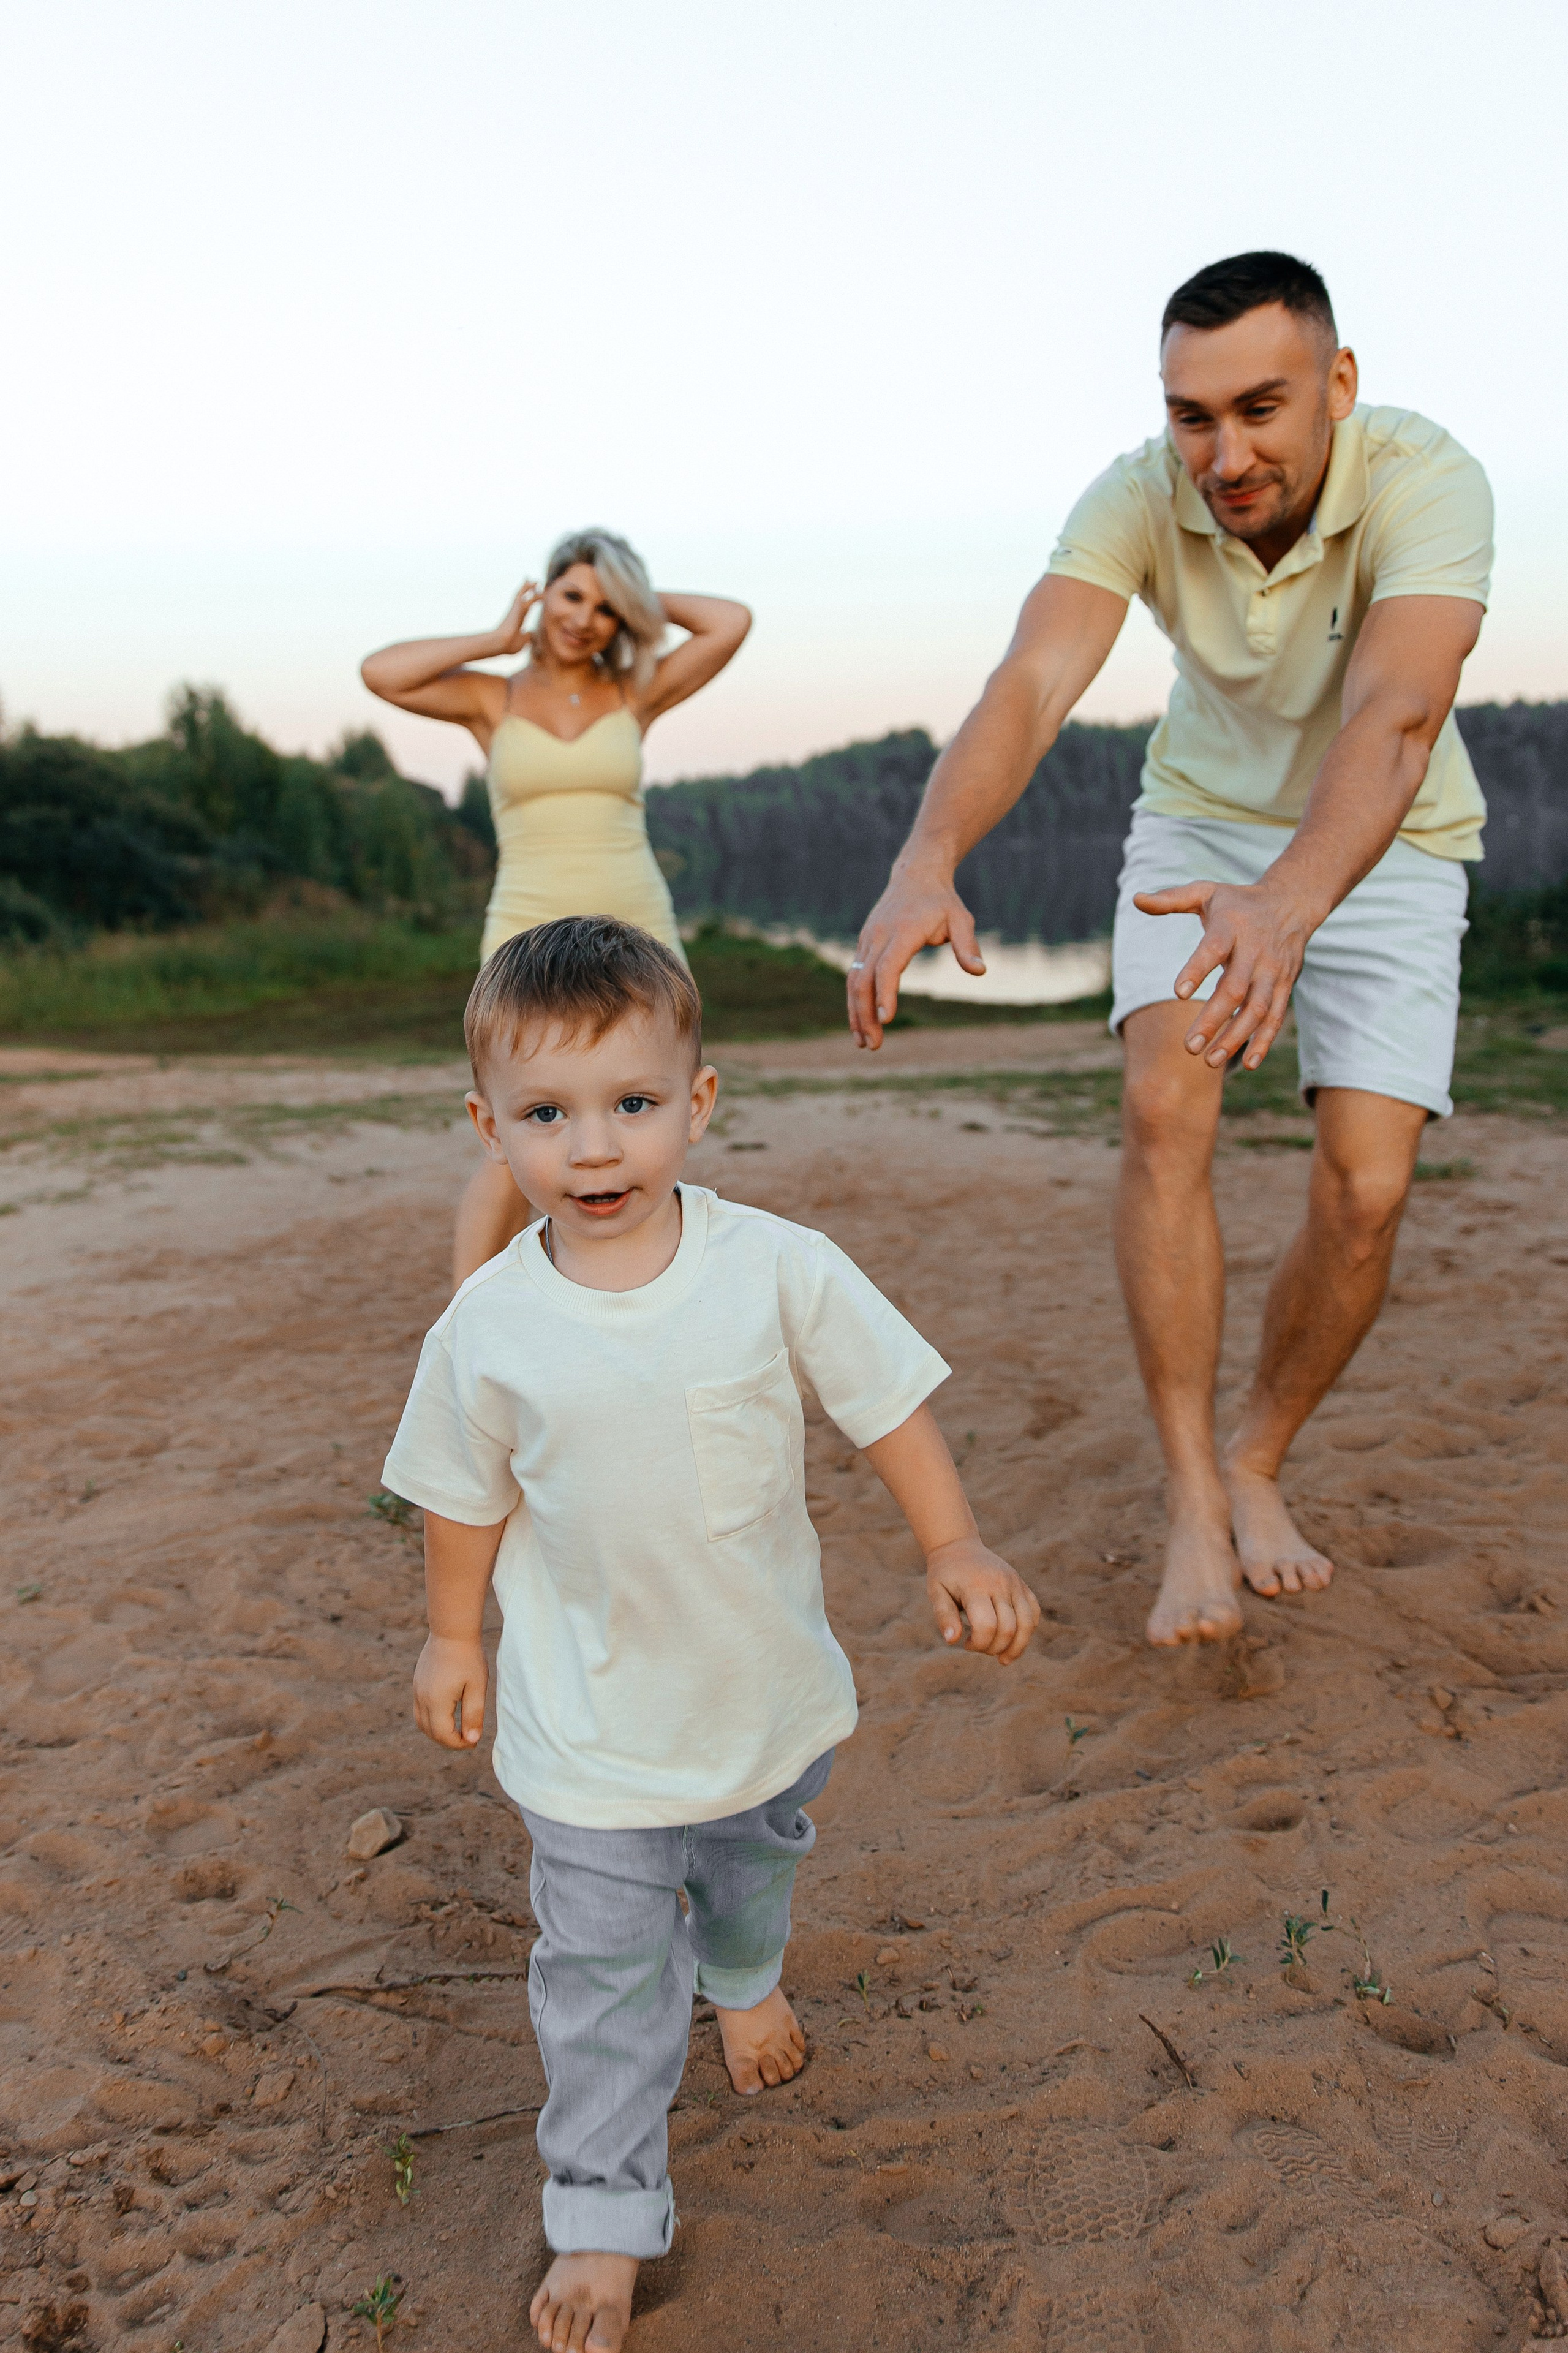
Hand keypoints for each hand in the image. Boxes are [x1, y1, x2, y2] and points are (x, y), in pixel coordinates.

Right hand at [413, 1634, 486, 1748]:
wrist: (451, 1630)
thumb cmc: (468, 1657)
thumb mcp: (476, 1687)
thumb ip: (473, 1715)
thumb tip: (472, 1739)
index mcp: (436, 1702)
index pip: (443, 1735)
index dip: (459, 1744)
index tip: (474, 1742)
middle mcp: (422, 1698)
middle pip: (430, 1732)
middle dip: (448, 1740)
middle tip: (467, 1739)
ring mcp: (417, 1690)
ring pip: (421, 1722)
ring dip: (437, 1731)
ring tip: (457, 1730)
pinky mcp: (417, 1682)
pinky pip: (419, 1709)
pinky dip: (431, 1719)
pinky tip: (447, 1714)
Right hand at [493, 580, 540, 656]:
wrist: (501, 642)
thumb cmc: (510, 645)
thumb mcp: (522, 641)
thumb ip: (527, 636)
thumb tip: (530, 632)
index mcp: (519, 621)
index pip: (526, 609)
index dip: (531, 602)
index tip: (535, 597)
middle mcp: (517, 613)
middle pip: (524, 599)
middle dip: (529, 591)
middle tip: (535, 584)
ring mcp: (516, 610)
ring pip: (523, 595)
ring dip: (528, 587)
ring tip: (534, 580)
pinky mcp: (517, 608)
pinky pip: (523, 595)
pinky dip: (528, 589)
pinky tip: (533, 583)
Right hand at [847, 869, 984, 1048]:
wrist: (915, 874)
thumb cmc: (941, 901)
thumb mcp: (961, 918)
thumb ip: (966, 945)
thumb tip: (979, 971)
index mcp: (902, 931)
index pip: (888, 967)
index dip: (885, 994)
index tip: (886, 1020)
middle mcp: (878, 936)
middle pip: (863, 980)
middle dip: (866, 1015)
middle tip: (874, 1046)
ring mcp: (867, 940)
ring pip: (854, 981)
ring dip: (856, 1013)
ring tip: (864, 1043)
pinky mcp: (863, 946)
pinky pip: (854, 977)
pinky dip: (854, 1002)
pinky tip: (861, 1024)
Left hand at [926, 1537, 1039, 1663]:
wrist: (958, 1546)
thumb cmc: (945, 1574)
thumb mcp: (936, 1592)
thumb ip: (944, 1616)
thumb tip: (952, 1640)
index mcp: (976, 1586)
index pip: (987, 1626)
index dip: (979, 1644)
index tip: (966, 1644)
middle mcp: (1000, 1583)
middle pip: (1009, 1628)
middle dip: (995, 1648)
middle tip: (979, 1647)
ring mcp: (1014, 1582)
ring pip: (1027, 1623)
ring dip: (1017, 1647)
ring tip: (1003, 1658)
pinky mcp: (1021, 1584)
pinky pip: (1034, 1612)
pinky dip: (1027, 1631)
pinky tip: (1014, 1641)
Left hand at [1132, 876, 1314, 1070]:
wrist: (1292, 902)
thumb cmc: (1237, 901)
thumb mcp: (1205, 892)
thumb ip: (1171, 899)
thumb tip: (1137, 899)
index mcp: (1232, 926)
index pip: (1214, 948)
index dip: (1197, 969)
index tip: (1178, 993)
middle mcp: (1256, 951)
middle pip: (1235, 988)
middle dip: (1213, 1020)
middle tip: (1189, 1047)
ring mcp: (1273, 971)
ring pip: (1257, 1009)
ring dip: (1236, 1037)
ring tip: (1210, 1060)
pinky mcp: (1286, 986)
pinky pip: (1276, 1017)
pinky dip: (1264, 1041)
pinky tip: (1248, 1063)